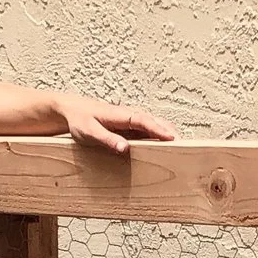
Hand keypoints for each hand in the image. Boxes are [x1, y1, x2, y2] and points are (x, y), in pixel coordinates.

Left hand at [46, 91, 176, 154]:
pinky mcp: (129, 127)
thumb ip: (106, 139)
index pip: (145, 121)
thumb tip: (124, 148)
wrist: (71, 109)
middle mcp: (129, 116)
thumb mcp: (88, 132)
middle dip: (170, 132)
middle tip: (186, 146)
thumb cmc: (79, 120)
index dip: (159, 129)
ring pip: (154, 125)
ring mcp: (131, 121)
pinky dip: (159, 136)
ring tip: (181, 148)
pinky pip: (148, 130)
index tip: (173, 138)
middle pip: (155, 122)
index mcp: (121, 115)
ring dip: (167, 134)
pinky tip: (165, 147)